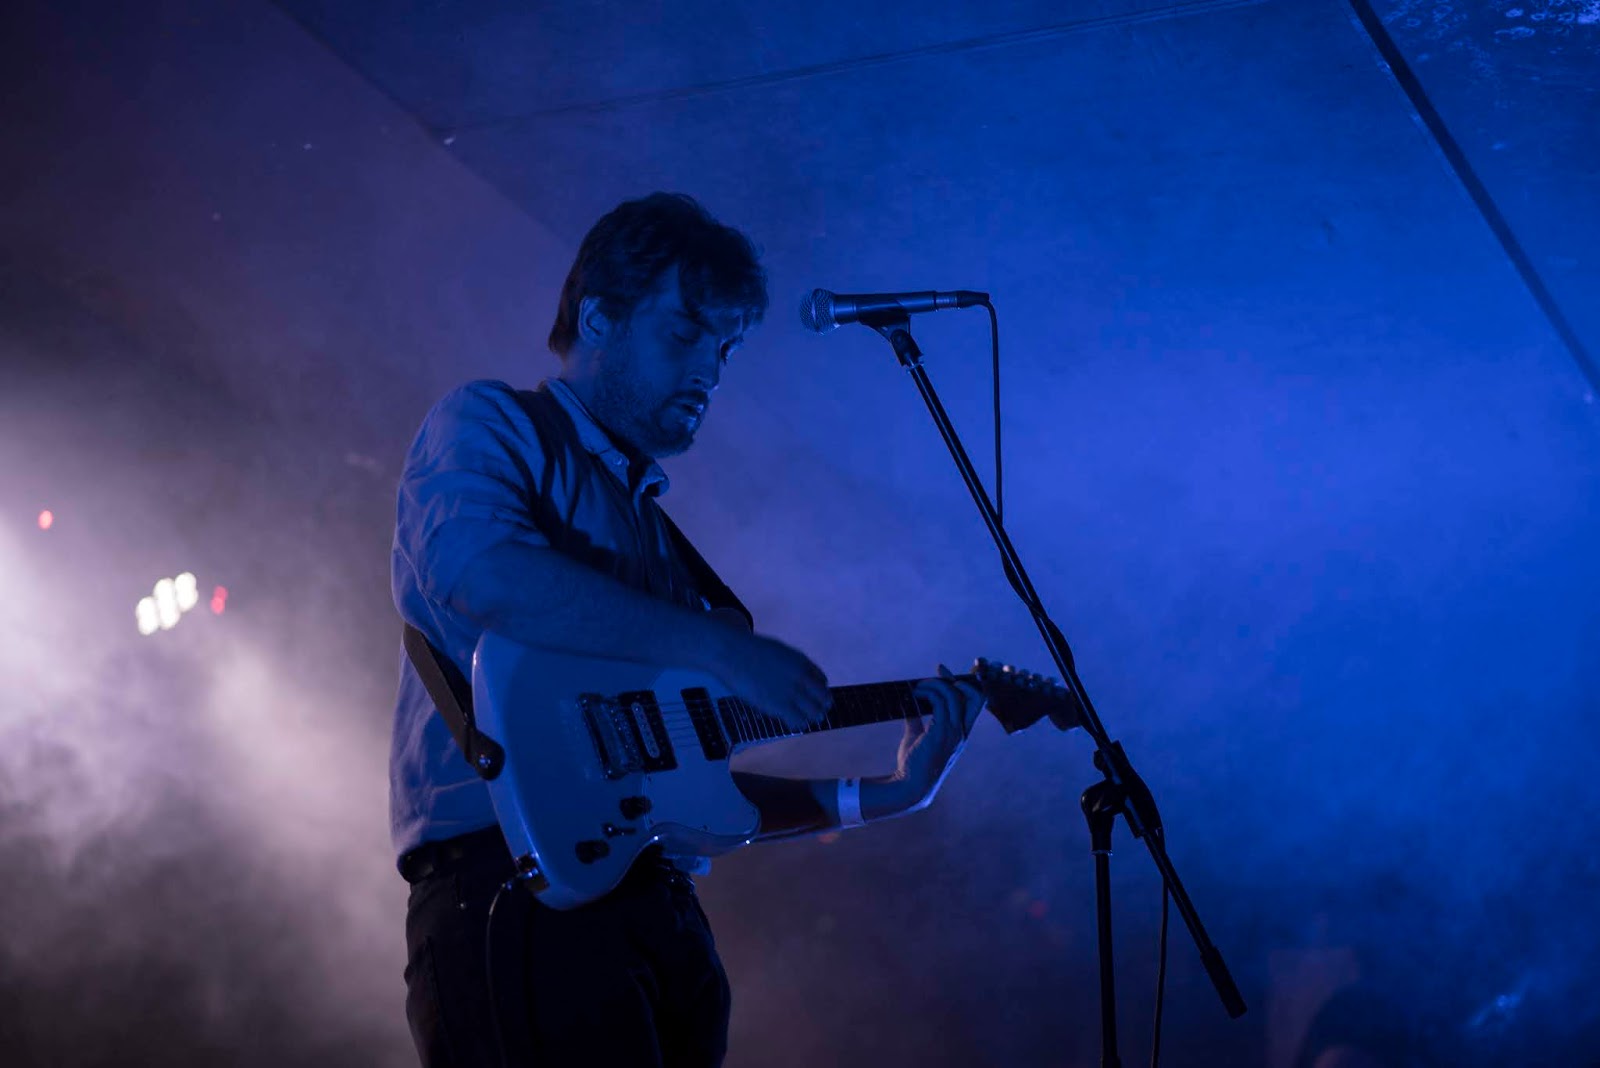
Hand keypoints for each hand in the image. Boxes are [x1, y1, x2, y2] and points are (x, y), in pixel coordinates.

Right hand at [712, 629, 830, 731]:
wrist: (732, 652)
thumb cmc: (748, 651)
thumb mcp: (777, 651)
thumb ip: (789, 664)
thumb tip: (794, 675)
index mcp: (802, 661)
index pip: (822, 680)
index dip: (818, 690)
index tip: (811, 695)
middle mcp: (801, 677)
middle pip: (823, 698)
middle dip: (819, 706)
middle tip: (813, 712)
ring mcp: (791, 691)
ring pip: (814, 713)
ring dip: (810, 717)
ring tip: (801, 718)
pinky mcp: (778, 705)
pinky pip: (798, 721)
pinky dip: (797, 723)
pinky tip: (788, 720)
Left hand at [895, 664, 984, 810]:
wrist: (910, 785)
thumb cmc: (913, 764)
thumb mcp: (916, 738)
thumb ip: (917, 722)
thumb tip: (909, 706)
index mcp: (961, 733)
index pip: (975, 704)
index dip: (964, 685)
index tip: (944, 674)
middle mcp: (962, 732)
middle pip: (977, 697)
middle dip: (959, 679)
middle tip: (940, 671)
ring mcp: (954, 732)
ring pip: (954, 695)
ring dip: (936, 684)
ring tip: (919, 686)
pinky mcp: (941, 732)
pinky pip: (940, 701)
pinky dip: (928, 692)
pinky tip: (916, 693)